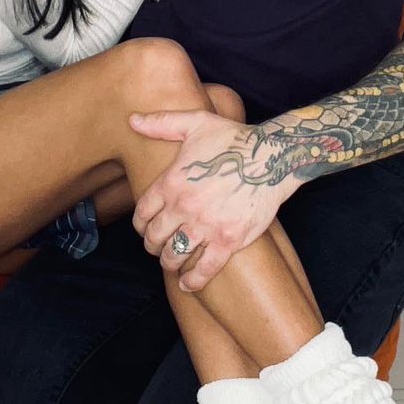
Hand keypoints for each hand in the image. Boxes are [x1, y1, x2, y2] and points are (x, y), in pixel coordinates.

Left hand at [129, 110, 290, 291]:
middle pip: (155, 237)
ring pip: (174, 255)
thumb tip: (132, 120)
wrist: (271, 158)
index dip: (140, 224)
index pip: (142, 213)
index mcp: (173, 181)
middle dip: (152, 244)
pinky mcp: (228, 240)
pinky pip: (204, 269)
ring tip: (171, 261)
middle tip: (157, 246)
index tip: (145, 227)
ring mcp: (206, 226)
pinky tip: (187, 283)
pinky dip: (192, 280)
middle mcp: (185, 206)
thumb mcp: (196, 123)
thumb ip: (161, 123)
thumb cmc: (233, 139)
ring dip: (168, 262)